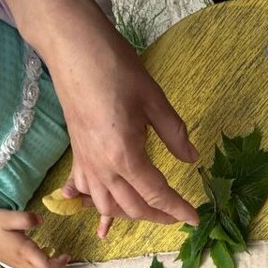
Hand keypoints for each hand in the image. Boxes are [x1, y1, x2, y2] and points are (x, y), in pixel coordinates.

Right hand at [0, 209, 69, 267]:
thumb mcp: (7, 216)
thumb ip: (26, 218)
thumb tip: (42, 220)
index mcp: (24, 251)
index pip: (46, 267)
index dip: (59, 263)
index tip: (66, 253)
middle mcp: (23, 262)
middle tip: (61, 257)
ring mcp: (19, 265)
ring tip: (54, 256)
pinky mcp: (17, 264)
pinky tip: (42, 255)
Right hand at [48, 20, 199, 237]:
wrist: (73, 48)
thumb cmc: (115, 68)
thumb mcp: (154, 100)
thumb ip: (174, 134)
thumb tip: (191, 157)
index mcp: (124, 156)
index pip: (156, 194)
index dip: (177, 209)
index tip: (194, 218)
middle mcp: (102, 167)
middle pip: (132, 207)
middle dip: (157, 216)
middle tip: (177, 215)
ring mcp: (86, 162)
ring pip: (106, 204)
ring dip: (128, 215)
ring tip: (147, 212)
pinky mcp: (77, 153)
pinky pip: (84, 189)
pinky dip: (92, 202)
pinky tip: (97, 206)